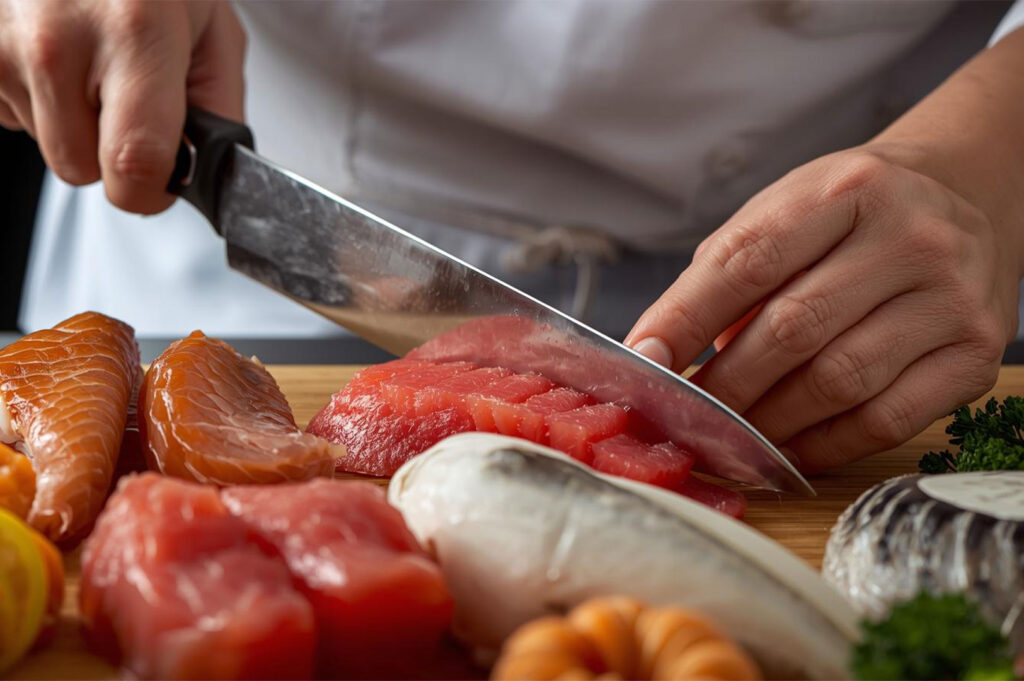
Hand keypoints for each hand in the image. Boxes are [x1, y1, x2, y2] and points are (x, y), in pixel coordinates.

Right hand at [0, 0, 244, 213]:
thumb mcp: (213, 28)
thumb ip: (217, 109)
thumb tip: (204, 175)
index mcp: (136, 34)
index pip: (133, 164)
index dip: (151, 192)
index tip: (161, 180)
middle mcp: (57, 40)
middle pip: (81, 168)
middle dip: (110, 151)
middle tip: (126, 95)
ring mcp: (1, 42)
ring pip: (43, 144)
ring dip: (71, 121)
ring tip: (88, 60)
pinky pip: (7, 113)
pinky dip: (34, 96)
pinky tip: (52, 50)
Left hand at [627, 147, 1019, 471]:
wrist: (959, 199)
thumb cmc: (849, 215)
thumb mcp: (786, 210)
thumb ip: (726, 273)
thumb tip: (663, 355)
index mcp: (846, 190)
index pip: (748, 262)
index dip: (686, 319)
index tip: (645, 361)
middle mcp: (909, 238)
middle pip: (793, 330)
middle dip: (724, 385)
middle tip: (683, 414)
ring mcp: (952, 298)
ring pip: (839, 382)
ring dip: (768, 423)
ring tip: (728, 435)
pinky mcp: (975, 355)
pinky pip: (886, 420)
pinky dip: (824, 445)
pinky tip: (787, 448)